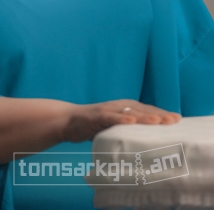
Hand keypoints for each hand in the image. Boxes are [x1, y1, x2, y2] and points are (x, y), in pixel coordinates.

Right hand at [61, 99, 181, 142]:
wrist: (68, 121)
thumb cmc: (93, 125)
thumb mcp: (114, 127)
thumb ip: (127, 129)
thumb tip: (146, 140)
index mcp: (124, 108)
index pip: (146, 111)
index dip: (161, 114)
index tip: (177, 119)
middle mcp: (118, 106)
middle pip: (142, 110)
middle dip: (158, 115)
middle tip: (174, 120)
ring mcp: (107, 110)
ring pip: (128, 113)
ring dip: (143, 116)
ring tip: (157, 121)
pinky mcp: (96, 116)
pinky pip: (110, 117)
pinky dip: (120, 118)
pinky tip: (130, 121)